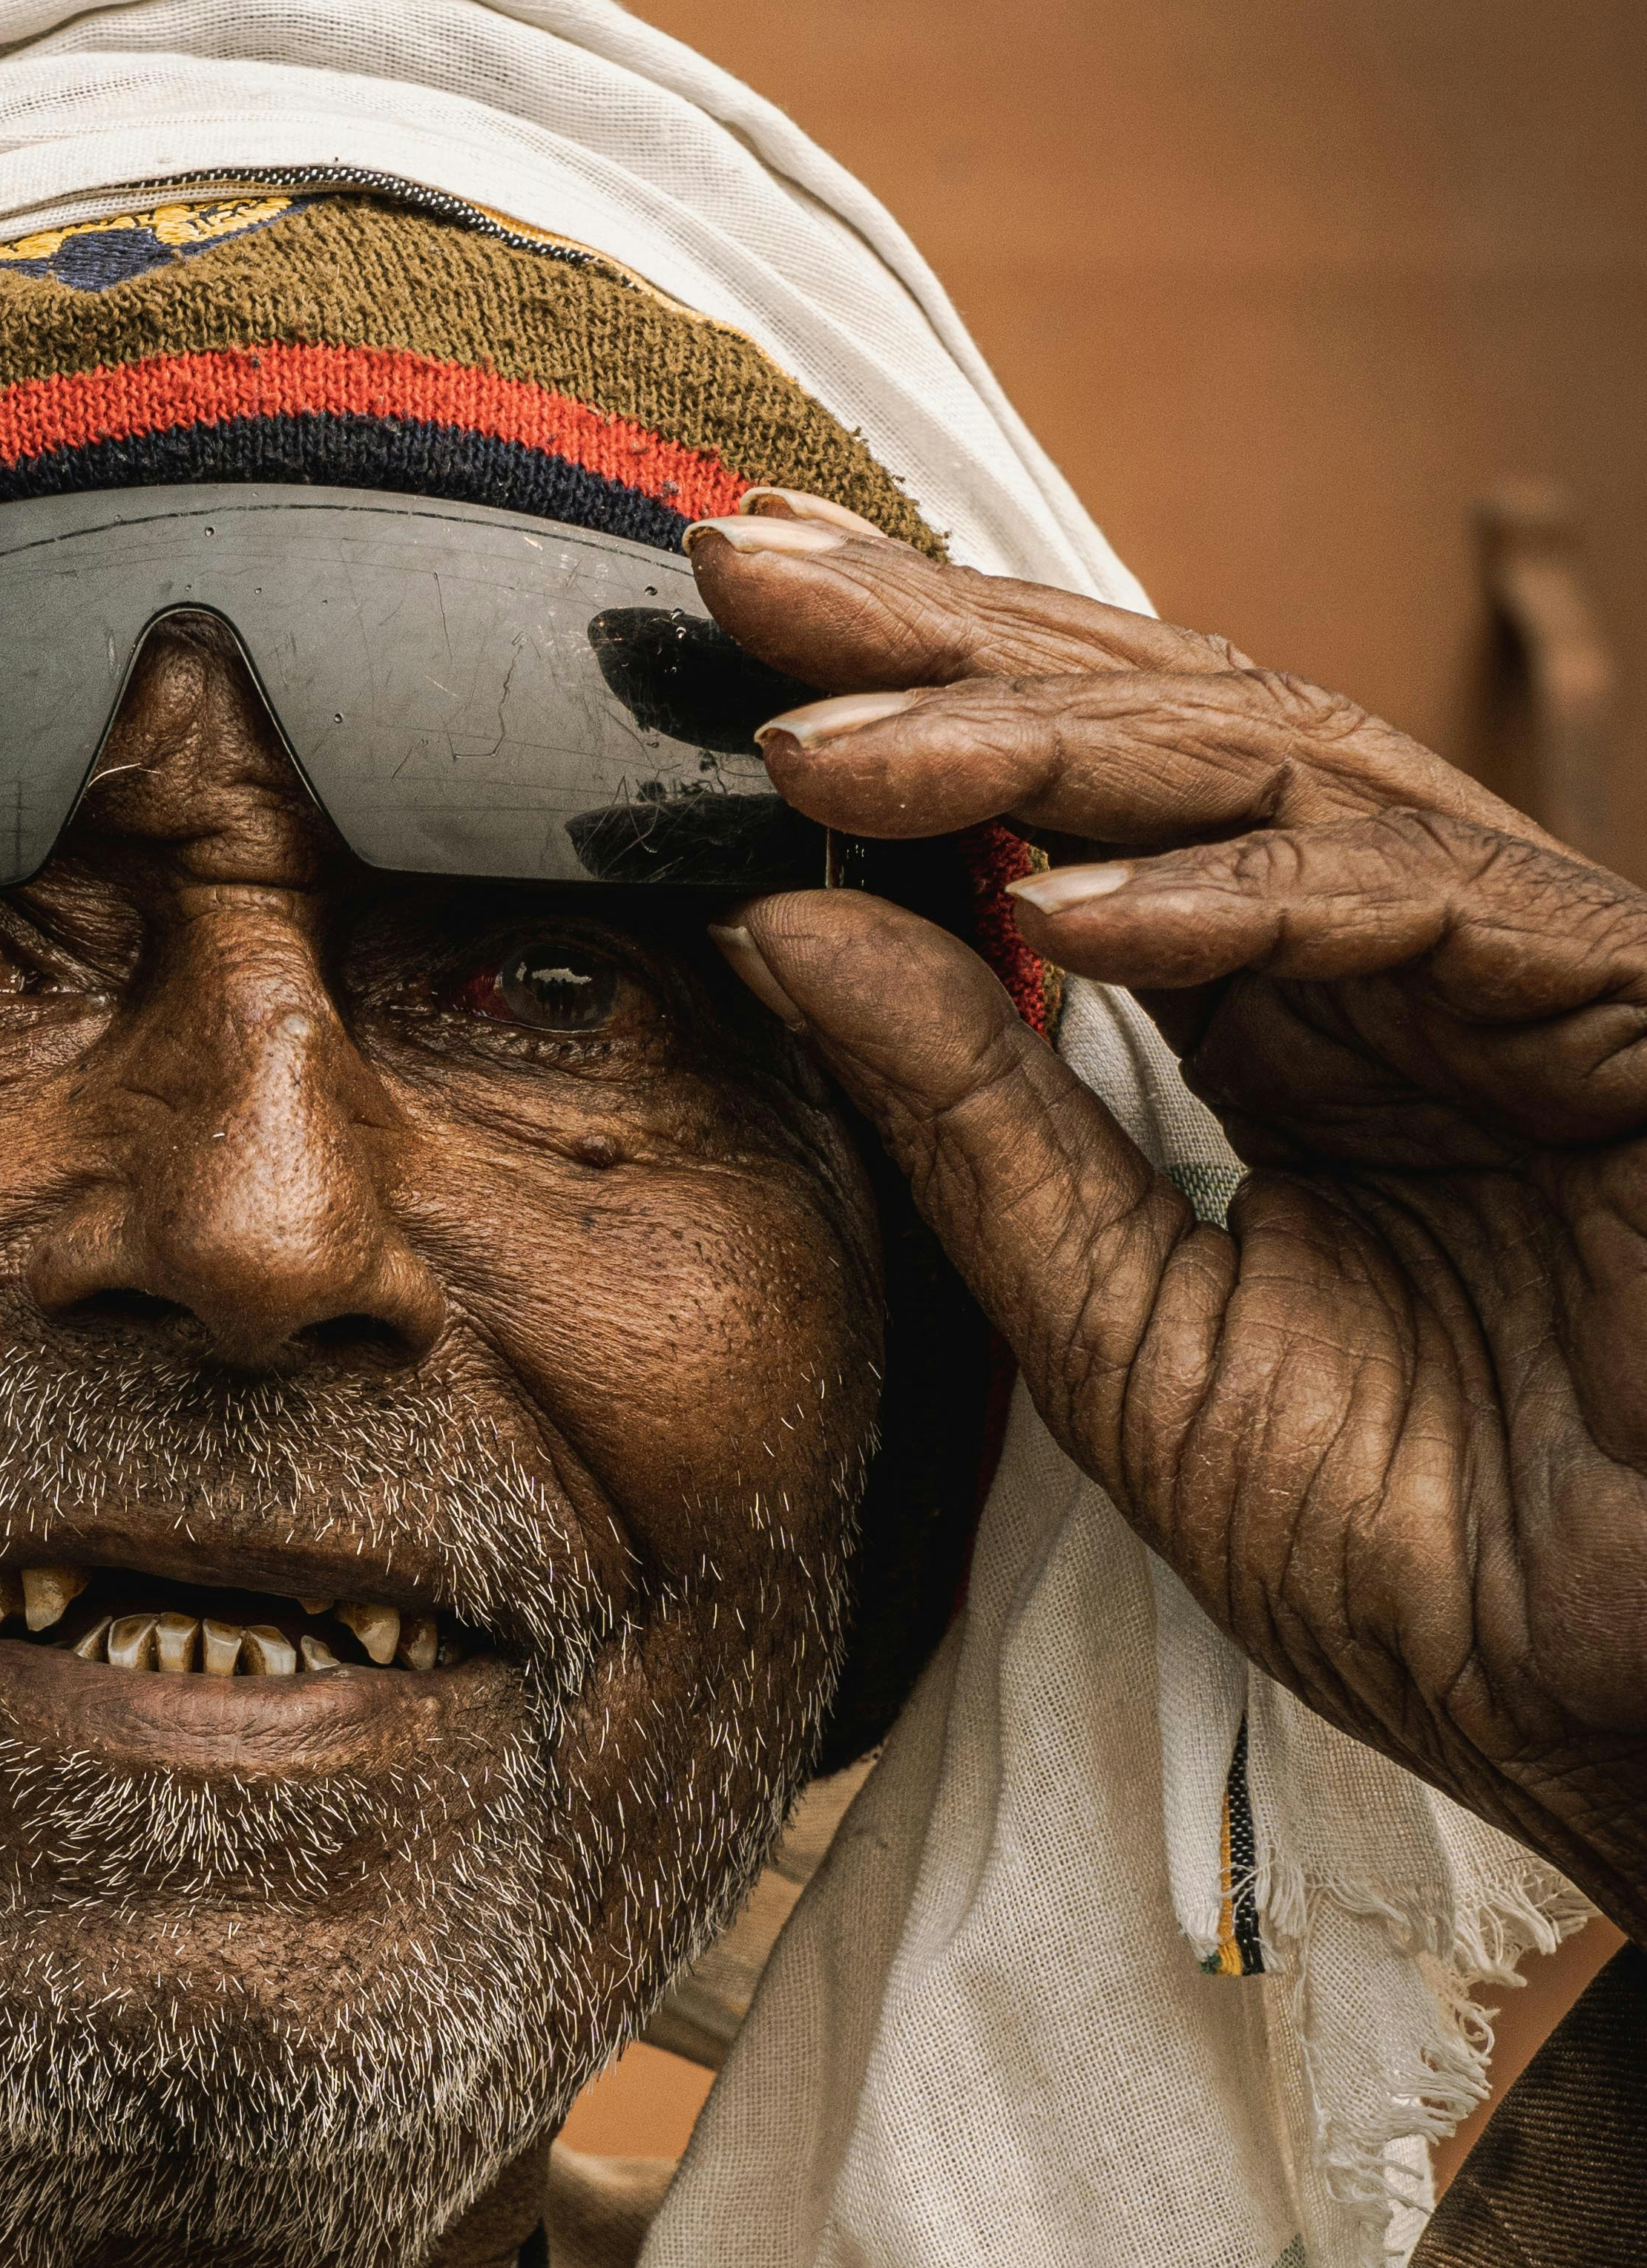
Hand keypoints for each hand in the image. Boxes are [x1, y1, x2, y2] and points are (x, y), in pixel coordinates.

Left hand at [693, 493, 1646, 1939]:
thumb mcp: (1119, 1328)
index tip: (712, 642)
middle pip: (1159, 725)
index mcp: (1285, 1016)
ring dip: (1039, 742)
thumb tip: (778, 923)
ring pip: (1274, 764)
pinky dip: (1239, 893)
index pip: (1076, 807)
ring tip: (835, 743)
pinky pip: (1418, 904)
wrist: (1617, 1694)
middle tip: (737, 573)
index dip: (902, 711)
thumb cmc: (1413, 1546)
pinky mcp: (1629, 1011)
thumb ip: (969, 1123)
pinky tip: (1065, 900)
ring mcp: (1517, 965)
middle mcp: (1394, 955)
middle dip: (942, 647)